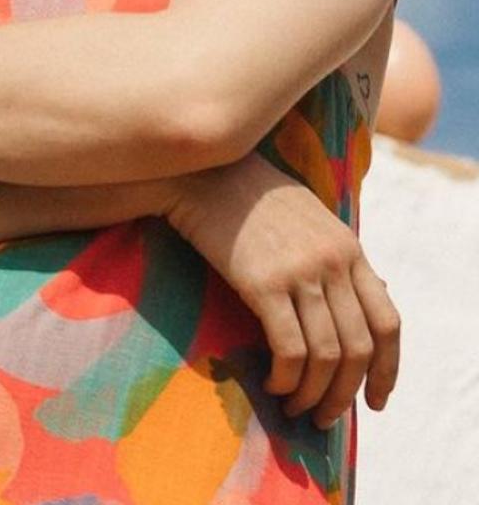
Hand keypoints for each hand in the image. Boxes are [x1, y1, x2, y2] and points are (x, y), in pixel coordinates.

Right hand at [164, 149, 400, 430]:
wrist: (201, 171)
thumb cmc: (248, 193)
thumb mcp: (309, 217)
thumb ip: (338, 256)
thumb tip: (371, 295)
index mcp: (348, 247)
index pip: (387, 322)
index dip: (387, 369)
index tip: (373, 399)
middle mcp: (333, 261)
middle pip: (359, 348)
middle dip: (345, 393)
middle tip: (324, 416)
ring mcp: (300, 272)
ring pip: (326, 355)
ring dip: (313, 393)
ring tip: (294, 405)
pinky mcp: (263, 282)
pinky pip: (289, 348)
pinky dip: (286, 377)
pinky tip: (271, 383)